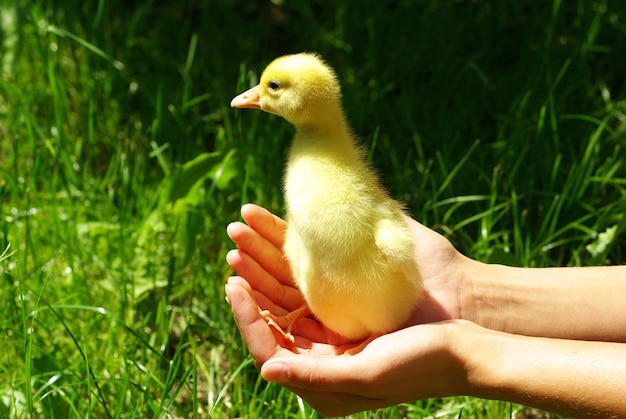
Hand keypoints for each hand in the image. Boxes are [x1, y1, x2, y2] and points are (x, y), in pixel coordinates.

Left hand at [225, 204, 470, 413]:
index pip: (269, 352)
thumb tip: (265, 371)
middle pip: (274, 325)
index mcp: (322, 388)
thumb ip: (315, 376)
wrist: (463, 349)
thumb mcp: (366, 373)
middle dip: (252, 291)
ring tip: (245, 249)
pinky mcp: (346, 320)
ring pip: (288, 307)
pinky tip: (280, 250)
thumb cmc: (419, 365)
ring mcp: (332, 342)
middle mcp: (321, 366)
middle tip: (234, 260)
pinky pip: (310, 295)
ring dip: (267, 277)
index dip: (247, 319)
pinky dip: (293, 273)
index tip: (235, 285)